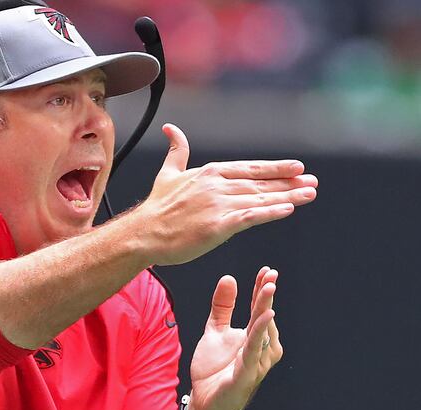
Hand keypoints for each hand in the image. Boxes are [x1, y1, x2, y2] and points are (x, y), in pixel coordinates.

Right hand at [137, 124, 316, 264]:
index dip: (275, 168)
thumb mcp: (167, 174)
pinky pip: (250, 217)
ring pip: (260, 199)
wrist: (144, 233)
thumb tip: (170, 128)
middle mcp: (216, 186)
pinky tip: (288, 210)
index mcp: (208, 173)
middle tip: (313, 181)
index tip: (297, 167)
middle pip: (260, 183)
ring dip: (288, 196)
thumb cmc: (157, 208)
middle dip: (289, 181)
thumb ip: (177, 151)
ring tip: (310, 193)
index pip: (249, 169)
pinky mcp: (218, 226)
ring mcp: (218, 205)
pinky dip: (270, 212)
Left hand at [185, 267, 282, 409]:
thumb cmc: (214, 369)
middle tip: (271, 275)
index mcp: (252, 337)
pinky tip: (265, 319)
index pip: (258, 309)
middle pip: (264, 318)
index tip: (266, 269)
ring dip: (265, 311)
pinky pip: (254, 352)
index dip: (262, 289)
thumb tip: (229, 277)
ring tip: (268, 289)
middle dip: (267, 296)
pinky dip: (260, 335)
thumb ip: (222, 307)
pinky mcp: (246, 375)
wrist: (203, 402)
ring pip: (262, 333)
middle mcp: (259, 348)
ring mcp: (255, 362)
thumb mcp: (214, 331)